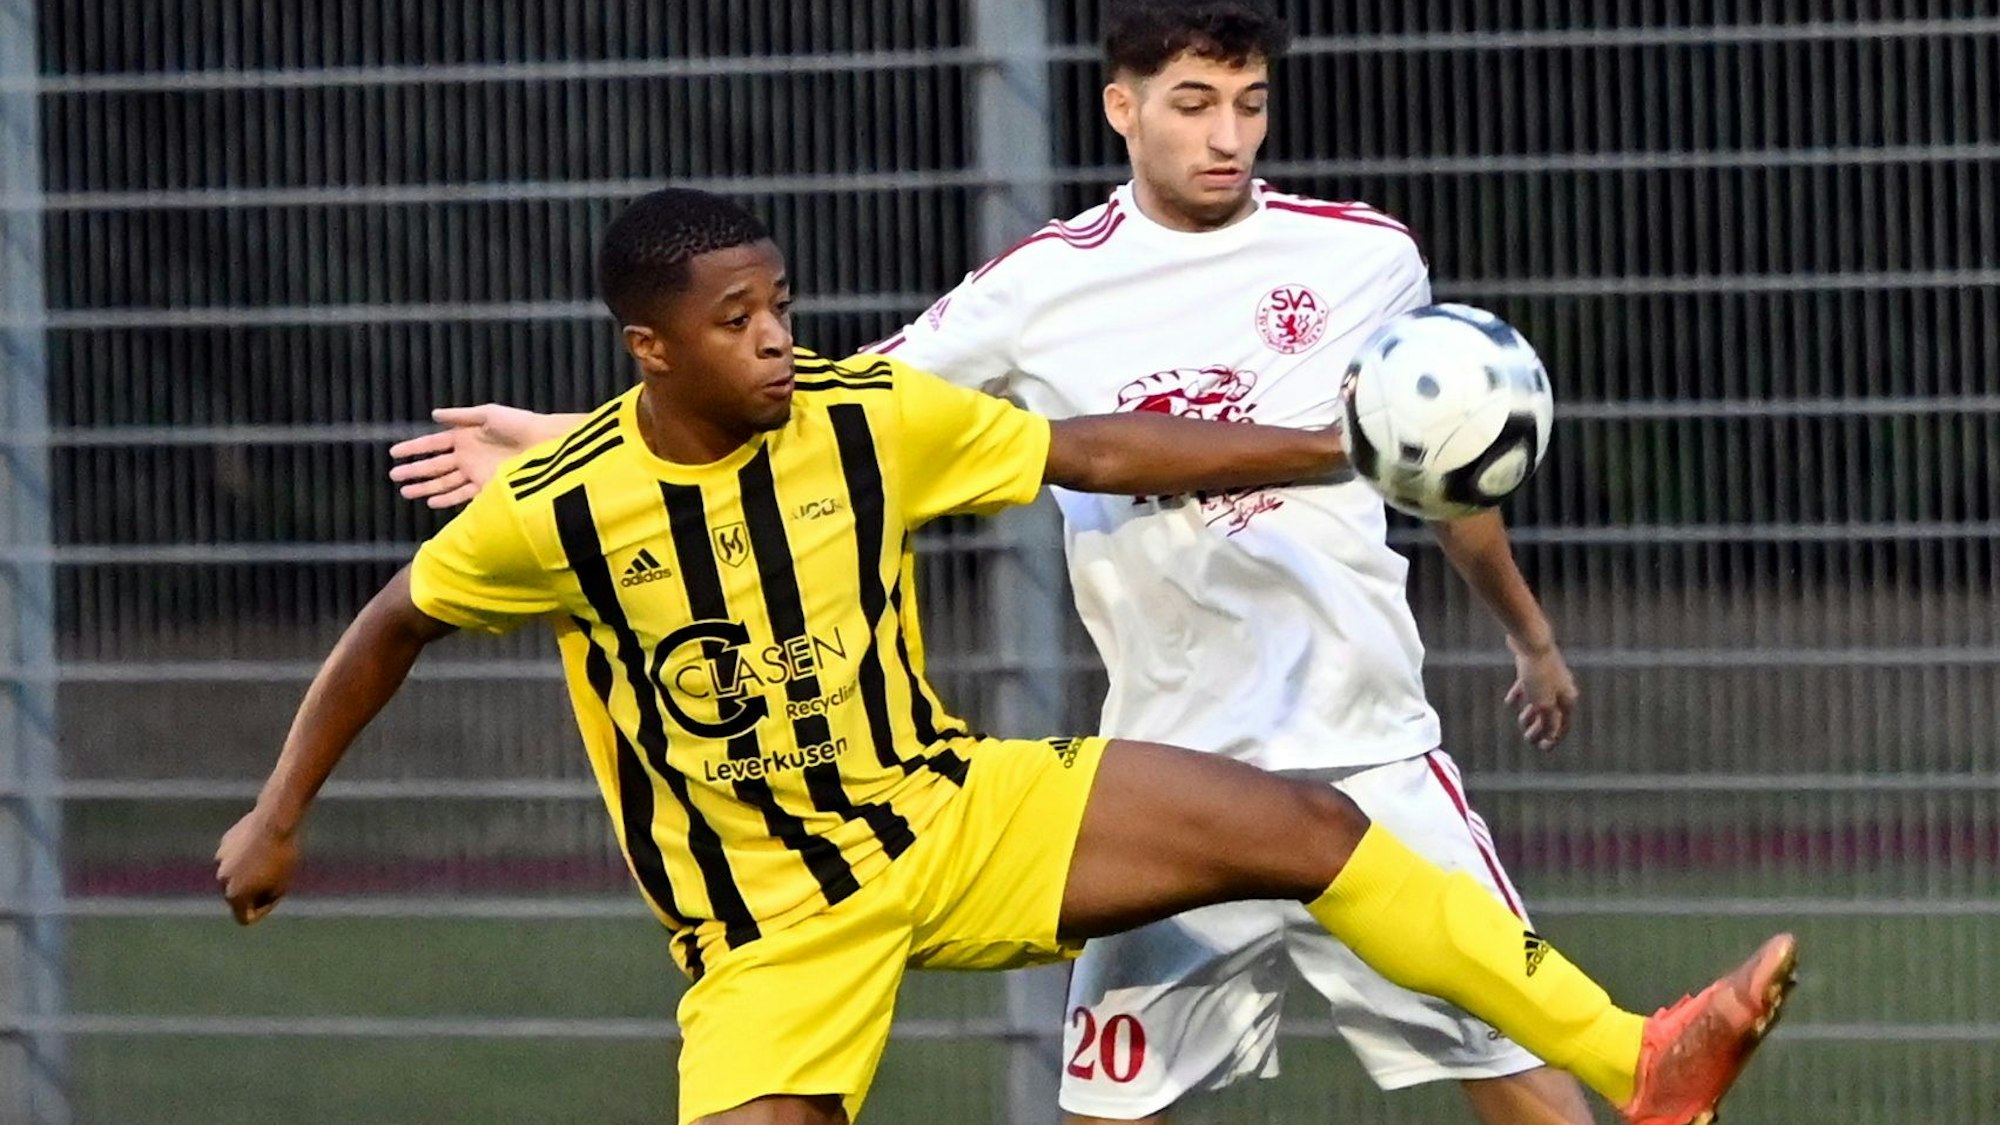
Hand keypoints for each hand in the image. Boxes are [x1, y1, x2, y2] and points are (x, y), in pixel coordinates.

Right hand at [214, 810, 299, 924]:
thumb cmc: (282, 857)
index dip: (262, 912)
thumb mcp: (281, 886)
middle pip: (238, 896)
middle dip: (254, 891)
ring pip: (237, 874)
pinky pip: (236, 856)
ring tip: (270, 859)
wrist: (275, 821)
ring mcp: (220, 860)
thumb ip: (265, 900)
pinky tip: (262, 845)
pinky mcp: (224, 843)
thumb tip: (255, 902)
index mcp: (234, 895)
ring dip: (249, 872)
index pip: (244, 918)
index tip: (275, 898)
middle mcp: (222, 880)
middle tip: (276, 877)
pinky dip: (246, 855)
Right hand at [388, 405, 544, 509]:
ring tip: (406, 493)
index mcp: (464, 436)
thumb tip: (433, 414)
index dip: (413, 448)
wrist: (543, 443)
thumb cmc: (518, 424)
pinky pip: (462, 494)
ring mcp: (475, 473)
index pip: (432, 444)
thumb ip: (460, 416)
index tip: (393, 453)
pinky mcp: (487, 486)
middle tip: (393, 477)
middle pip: (434, 466)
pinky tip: (432, 502)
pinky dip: (446, 499)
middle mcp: (466, 456)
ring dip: (425, 487)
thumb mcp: (487, 414)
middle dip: (414, 471)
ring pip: (443, 482)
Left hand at [1504, 636, 1576, 750]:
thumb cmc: (1539, 675)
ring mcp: (1547, 677)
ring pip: (1540, 700)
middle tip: (1528, 738)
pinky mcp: (1533, 668)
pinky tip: (1510, 702)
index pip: (1563, 725)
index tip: (1542, 748)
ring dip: (1531, 713)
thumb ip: (1548, 723)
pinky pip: (1528, 686)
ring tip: (1521, 720)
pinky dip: (1520, 696)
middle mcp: (1561, 688)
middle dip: (1540, 727)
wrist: (1531, 642)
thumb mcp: (1543, 704)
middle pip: (1552, 713)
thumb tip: (1550, 738)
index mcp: (1568, 698)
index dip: (1553, 739)